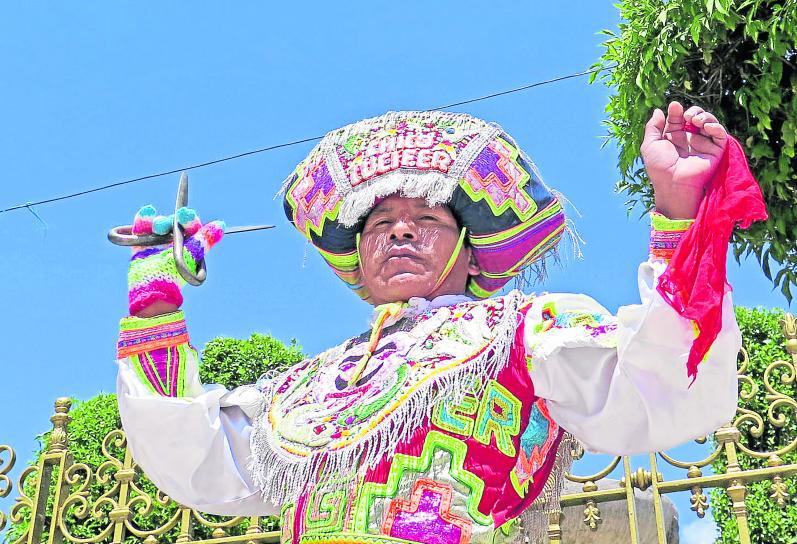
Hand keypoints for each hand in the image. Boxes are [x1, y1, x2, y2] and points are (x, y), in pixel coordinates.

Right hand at [128, 205, 224, 316]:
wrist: (151, 291)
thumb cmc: (175, 275)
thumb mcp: (191, 257)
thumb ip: (203, 241)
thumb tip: (220, 226)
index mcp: (190, 244)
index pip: (191, 226)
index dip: (189, 219)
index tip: (186, 215)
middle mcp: (175, 241)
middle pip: (174, 223)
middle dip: (172, 221)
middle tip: (171, 222)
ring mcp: (158, 241)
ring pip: (159, 224)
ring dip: (158, 222)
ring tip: (157, 227)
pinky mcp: (142, 243)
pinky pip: (143, 227)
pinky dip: (143, 219)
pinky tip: (147, 211)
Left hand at [641, 101, 727, 218]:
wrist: (673, 183)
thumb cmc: (659, 166)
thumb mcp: (650, 145)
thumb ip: (653, 127)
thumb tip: (658, 110)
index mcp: (674, 137)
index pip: (678, 118)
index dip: (677, 111)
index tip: (674, 106)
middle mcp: (690, 139)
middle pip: (696, 117)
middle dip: (694, 111)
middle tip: (687, 116)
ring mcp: (703, 144)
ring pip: (709, 122)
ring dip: (705, 116)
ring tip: (695, 121)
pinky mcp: (715, 150)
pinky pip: (720, 134)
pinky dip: (716, 127)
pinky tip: (707, 127)